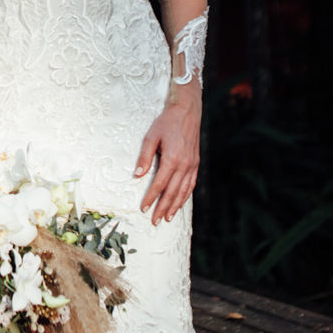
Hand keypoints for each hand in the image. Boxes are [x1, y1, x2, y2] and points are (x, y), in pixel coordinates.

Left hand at [134, 97, 200, 223]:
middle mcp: (184, 165)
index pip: (159, 184)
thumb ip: (144, 157)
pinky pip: (191, 184)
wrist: (187, 112)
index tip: (144, 208)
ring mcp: (192, 165)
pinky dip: (185, 196)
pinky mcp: (195, 163)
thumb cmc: (167, 123)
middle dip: (162, 208)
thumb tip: (137, 176)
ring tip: (167, 218)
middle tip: (155, 221)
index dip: (151, 198)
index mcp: (172, 159)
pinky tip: (179, 202)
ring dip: (175, 206)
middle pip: (172, 192)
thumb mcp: (151, 137)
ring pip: (183, 191)